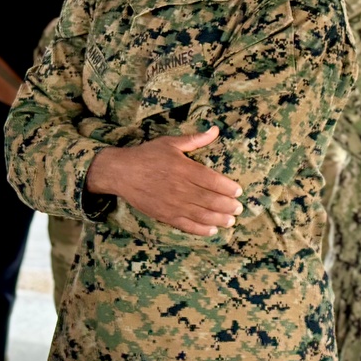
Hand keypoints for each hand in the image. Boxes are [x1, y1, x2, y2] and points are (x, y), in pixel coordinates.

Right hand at [86, 126, 243, 236]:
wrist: (121, 172)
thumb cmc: (147, 155)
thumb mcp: (170, 142)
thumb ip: (195, 139)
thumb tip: (215, 130)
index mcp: (184, 169)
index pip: (212, 180)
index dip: (228, 188)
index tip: (239, 191)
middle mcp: (181, 188)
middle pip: (210, 200)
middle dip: (228, 205)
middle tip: (239, 208)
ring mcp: (173, 204)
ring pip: (201, 214)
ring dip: (219, 219)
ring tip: (231, 221)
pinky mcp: (165, 215)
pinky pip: (186, 225)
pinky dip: (201, 229)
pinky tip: (212, 230)